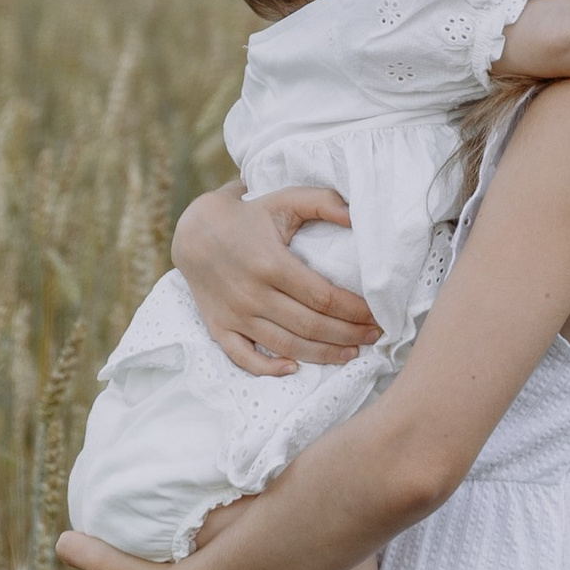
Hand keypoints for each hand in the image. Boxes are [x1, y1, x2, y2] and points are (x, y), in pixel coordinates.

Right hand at [174, 183, 378, 375]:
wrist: (193, 231)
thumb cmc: (248, 216)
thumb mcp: (284, 200)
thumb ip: (322, 203)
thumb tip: (357, 215)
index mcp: (271, 264)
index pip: (323, 297)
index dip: (355, 310)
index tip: (377, 314)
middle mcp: (253, 294)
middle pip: (311, 326)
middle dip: (349, 334)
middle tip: (375, 335)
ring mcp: (235, 315)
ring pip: (286, 346)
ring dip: (323, 354)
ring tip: (352, 353)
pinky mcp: (220, 327)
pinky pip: (244, 358)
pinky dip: (269, 369)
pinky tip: (295, 369)